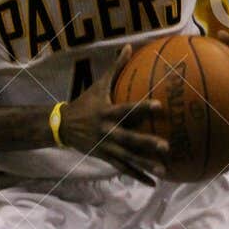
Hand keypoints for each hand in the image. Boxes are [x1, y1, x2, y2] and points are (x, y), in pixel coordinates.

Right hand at [59, 48, 168, 184]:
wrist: (63, 126)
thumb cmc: (86, 102)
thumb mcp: (98, 85)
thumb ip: (116, 67)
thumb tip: (129, 46)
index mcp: (107, 113)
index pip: (127, 109)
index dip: (142, 107)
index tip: (159, 106)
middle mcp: (107, 132)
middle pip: (129, 139)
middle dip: (146, 143)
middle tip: (165, 146)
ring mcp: (107, 147)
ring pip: (128, 158)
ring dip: (145, 165)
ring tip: (163, 171)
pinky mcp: (106, 158)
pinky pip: (124, 168)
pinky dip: (138, 176)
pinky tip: (153, 183)